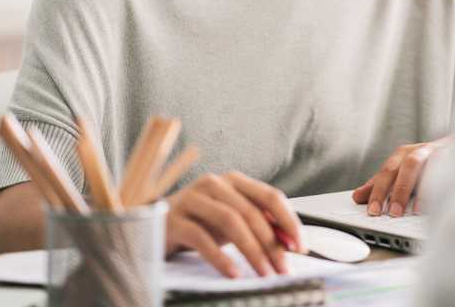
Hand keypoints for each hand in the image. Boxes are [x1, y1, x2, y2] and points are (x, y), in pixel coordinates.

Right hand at [165, 171, 305, 278]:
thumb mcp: (232, 220)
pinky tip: (234, 274)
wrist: (153, 226)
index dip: (289, 221)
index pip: (270, 196)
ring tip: (264, 273)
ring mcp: (192, 199)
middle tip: (284, 269)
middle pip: (252, 212)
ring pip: (231, 222)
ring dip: (252, 251)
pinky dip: (220, 258)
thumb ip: (259, 224)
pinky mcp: (173, 220)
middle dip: (272, 244)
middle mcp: (214, 183)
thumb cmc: (200, 223)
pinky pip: (201, 238)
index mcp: (234, 180)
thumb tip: (290, 242)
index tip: (300, 247)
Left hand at [352, 137, 449, 216]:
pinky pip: (442, 169)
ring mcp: (436, 152)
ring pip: (420, 165)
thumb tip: (357, 196)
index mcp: (402, 155)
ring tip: (410, 211)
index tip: (372, 212)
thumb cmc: (428, 165)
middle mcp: (418, 151)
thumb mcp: (402, 173)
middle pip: (402, 167)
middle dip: (395, 191)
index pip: (386, 173)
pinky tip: (432, 203)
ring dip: (413, 188)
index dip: (377, 192)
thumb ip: (381, 184)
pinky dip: (436, 186)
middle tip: (391, 213)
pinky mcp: (453, 156)